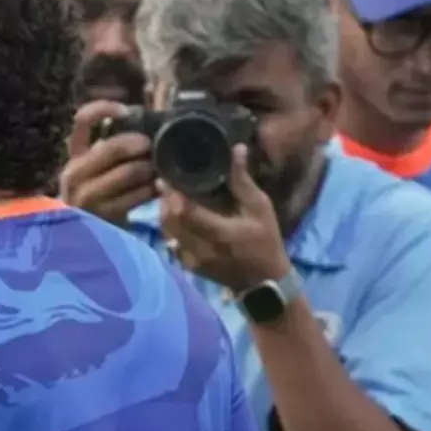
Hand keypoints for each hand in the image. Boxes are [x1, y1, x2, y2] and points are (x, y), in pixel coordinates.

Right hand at [60, 100, 157, 223]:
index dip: (104, 109)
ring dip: (150, 169)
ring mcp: (86, 197)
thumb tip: (149, 123)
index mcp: (74, 156)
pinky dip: (152, 190)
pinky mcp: (103, 216)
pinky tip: (158, 189)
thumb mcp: (100, 168)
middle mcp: (73, 174)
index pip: (82, 121)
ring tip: (159, 170)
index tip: (126, 111)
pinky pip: (137, 195)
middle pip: (108, 147)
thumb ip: (113, 148)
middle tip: (152, 145)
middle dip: (137, 144)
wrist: (89, 238)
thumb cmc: (102, 194)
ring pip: (128, 171)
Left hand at [158, 145, 290, 291]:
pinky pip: (170, 242)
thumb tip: (236, 149)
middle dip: (164, 200)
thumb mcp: (261, 208)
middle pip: (169, 220)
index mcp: (220, 234)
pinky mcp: (187, 265)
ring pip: (167, 231)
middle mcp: (200, 249)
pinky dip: (170, 227)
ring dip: (164, 212)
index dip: (171, 194)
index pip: (185, 212)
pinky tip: (175, 214)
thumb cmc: (266, 241)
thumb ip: (243, 182)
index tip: (165, 177)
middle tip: (164, 182)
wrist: (263, 281)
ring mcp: (191, 259)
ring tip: (167, 195)